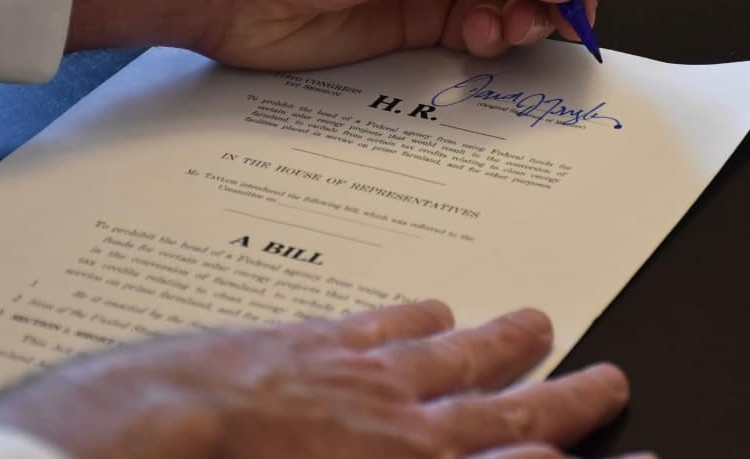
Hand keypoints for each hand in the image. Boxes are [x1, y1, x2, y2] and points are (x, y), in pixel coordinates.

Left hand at [0, 301, 648, 458]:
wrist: (139, 438)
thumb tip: (501, 457)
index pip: (510, 456)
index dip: (563, 442)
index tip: (610, 418)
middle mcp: (391, 419)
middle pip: (497, 404)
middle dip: (558, 396)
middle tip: (603, 378)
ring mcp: (353, 375)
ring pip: (449, 351)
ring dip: (498, 339)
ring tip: (534, 322)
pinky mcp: (308, 341)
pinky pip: (378, 320)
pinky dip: (413, 315)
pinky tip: (430, 306)